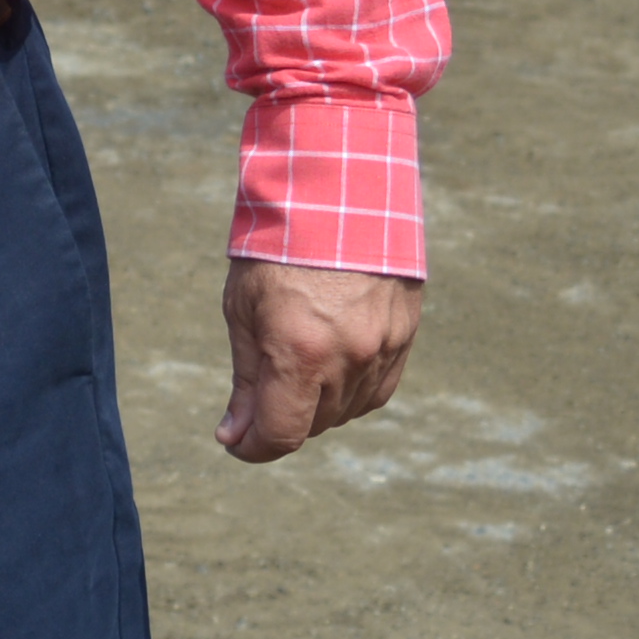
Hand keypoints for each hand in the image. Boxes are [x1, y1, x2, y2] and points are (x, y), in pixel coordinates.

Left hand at [217, 259, 415, 462]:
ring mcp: (383, 347)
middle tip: (257, 393)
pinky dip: (350, 391)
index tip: (234, 439)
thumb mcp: (243, 310)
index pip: (281, 435)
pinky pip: (376, 389)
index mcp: (300, 351)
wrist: (340, 190)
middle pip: (312, 425)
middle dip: (280, 418)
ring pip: (346, 412)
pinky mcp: (404, 335)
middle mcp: (349, 356)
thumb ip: (246, 379)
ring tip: (294, 365)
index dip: (252, 448)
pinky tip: (330, 366)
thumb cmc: (277, 247)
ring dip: (315, 406)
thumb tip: (235, 434)